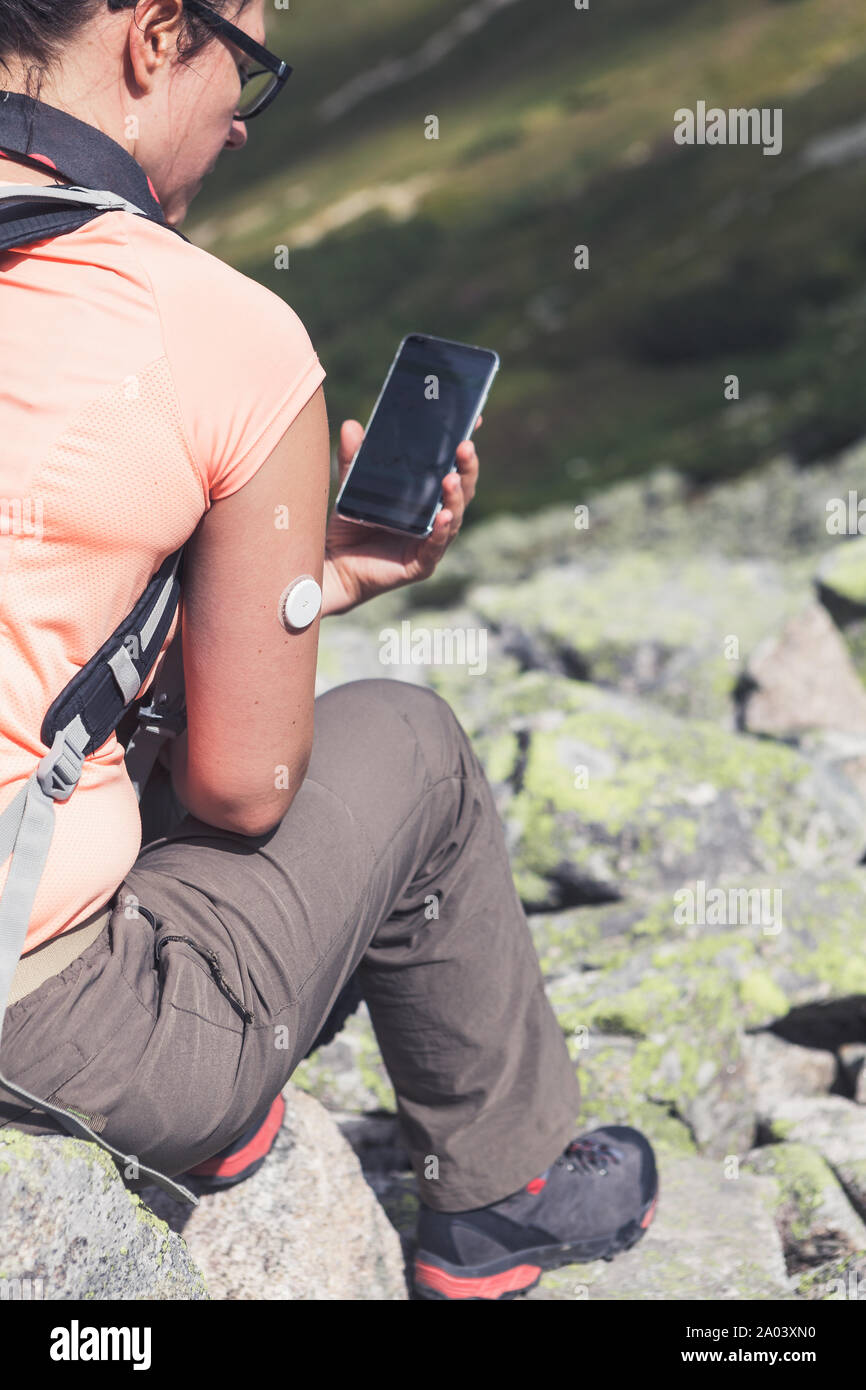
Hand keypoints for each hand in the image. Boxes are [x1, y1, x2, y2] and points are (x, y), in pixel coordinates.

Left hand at [322, 416, 481, 615]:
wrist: (332, 566)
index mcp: (425, 496)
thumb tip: (351, 425)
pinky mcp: (420, 563)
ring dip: (456, 497)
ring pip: (454, 517)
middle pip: (461, 490)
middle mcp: (433, 517)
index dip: (462, 448)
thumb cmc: (348, 527)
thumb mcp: (352, 487)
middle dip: (466, 467)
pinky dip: (441, 531)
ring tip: (452, 479)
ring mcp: (430, 541)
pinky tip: (443, 517)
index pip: (451, 468)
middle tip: (465, 445)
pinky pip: (436, 546)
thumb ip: (353, 459)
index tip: (472, 421)